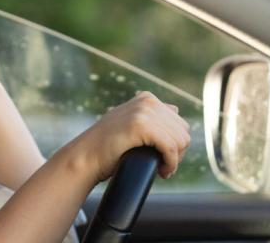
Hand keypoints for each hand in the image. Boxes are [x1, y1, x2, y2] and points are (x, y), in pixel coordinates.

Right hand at [64, 91, 190, 183]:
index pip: (180, 123)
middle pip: (183, 132)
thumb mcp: (130, 122)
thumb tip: (175, 108)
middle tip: (163, 165)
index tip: (163, 157)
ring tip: (161, 168)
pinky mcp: (141, 125)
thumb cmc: (108, 146)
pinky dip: (171, 163)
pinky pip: (170, 148)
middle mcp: (147, 101)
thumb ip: (150, 114)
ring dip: (174, 160)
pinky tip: (162, 171)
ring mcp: (143, 111)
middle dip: (177, 153)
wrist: (86, 156)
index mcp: (147, 98)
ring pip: (180, 141)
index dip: (175, 144)